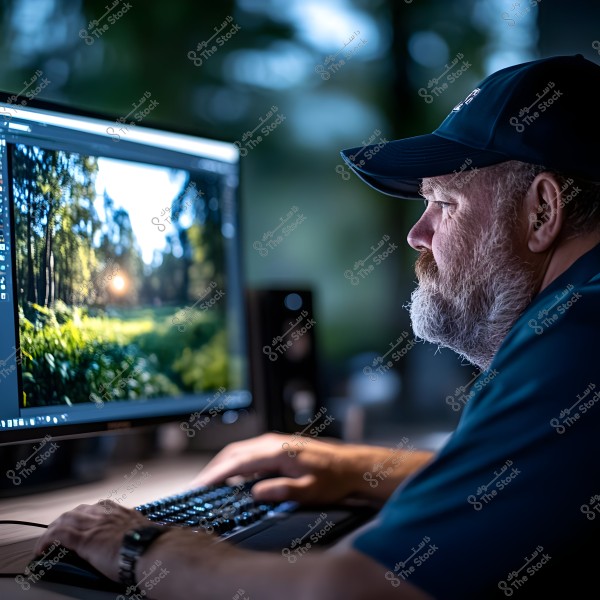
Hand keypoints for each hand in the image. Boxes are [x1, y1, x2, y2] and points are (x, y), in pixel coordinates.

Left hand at [33, 501, 151, 580]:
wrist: (150, 549)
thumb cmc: (152, 545)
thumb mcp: (145, 532)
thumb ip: (137, 532)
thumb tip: (142, 542)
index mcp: (121, 512)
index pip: (98, 507)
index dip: (86, 515)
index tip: (82, 522)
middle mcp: (106, 514)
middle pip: (78, 511)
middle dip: (65, 521)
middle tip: (57, 533)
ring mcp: (95, 525)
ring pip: (65, 520)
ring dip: (53, 531)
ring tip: (46, 543)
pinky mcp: (85, 539)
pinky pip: (58, 536)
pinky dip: (46, 542)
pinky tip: (41, 550)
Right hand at [190, 432, 369, 504]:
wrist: (349, 465)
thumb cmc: (332, 480)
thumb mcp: (310, 491)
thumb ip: (283, 491)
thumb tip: (255, 493)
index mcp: (277, 452)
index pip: (238, 462)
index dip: (216, 475)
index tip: (199, 487)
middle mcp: (272, 442)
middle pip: (233, 452)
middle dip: (213, 469)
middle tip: (196, 488)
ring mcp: (274, 441)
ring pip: (239, 450)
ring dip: (222, 465)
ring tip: (208, 483)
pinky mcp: (276, 445)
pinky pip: (248, 451)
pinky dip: (234, 462)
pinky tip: (231, 476)